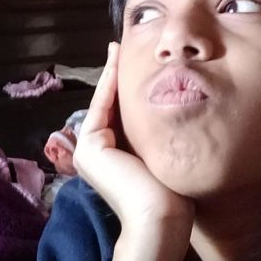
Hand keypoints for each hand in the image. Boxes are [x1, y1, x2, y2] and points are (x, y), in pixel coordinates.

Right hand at [73, 42, 193, 260]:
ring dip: (111, 73)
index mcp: (112, 153)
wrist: (161, 214)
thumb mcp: (158, 147)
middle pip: (109, 103)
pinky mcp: (90, 147)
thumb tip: (167, 99)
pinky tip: (117, 62)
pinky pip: (102, 106)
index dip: (123, 83)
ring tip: (117, 48)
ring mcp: (89, 150)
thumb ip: (153, 128)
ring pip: (104, 101)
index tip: (129, 57)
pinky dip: (109, 83)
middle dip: (115, 74)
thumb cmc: (170, 187)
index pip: (118, 110)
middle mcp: (97, 150)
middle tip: (120, 46)